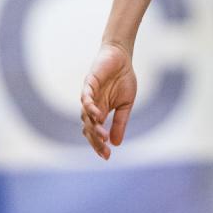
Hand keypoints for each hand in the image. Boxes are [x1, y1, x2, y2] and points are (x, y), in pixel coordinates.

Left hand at [80, 41, 137, 159]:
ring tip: (103, 137)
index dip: (99, 145)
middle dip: (95, 141)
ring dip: (94, 127)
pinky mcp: (89, 84)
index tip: (107, 156)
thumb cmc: (123, 79)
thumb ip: (120, 122)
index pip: (96, 132)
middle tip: (105, 151)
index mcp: (100, 112)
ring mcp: (89, 95)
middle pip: (89, 128)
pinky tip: (97, 116)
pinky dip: (90, 107)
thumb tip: (116, 143)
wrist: (122, 57)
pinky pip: (86, 98)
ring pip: (86, 116)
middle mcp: (92, 106)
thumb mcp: (126, 104)